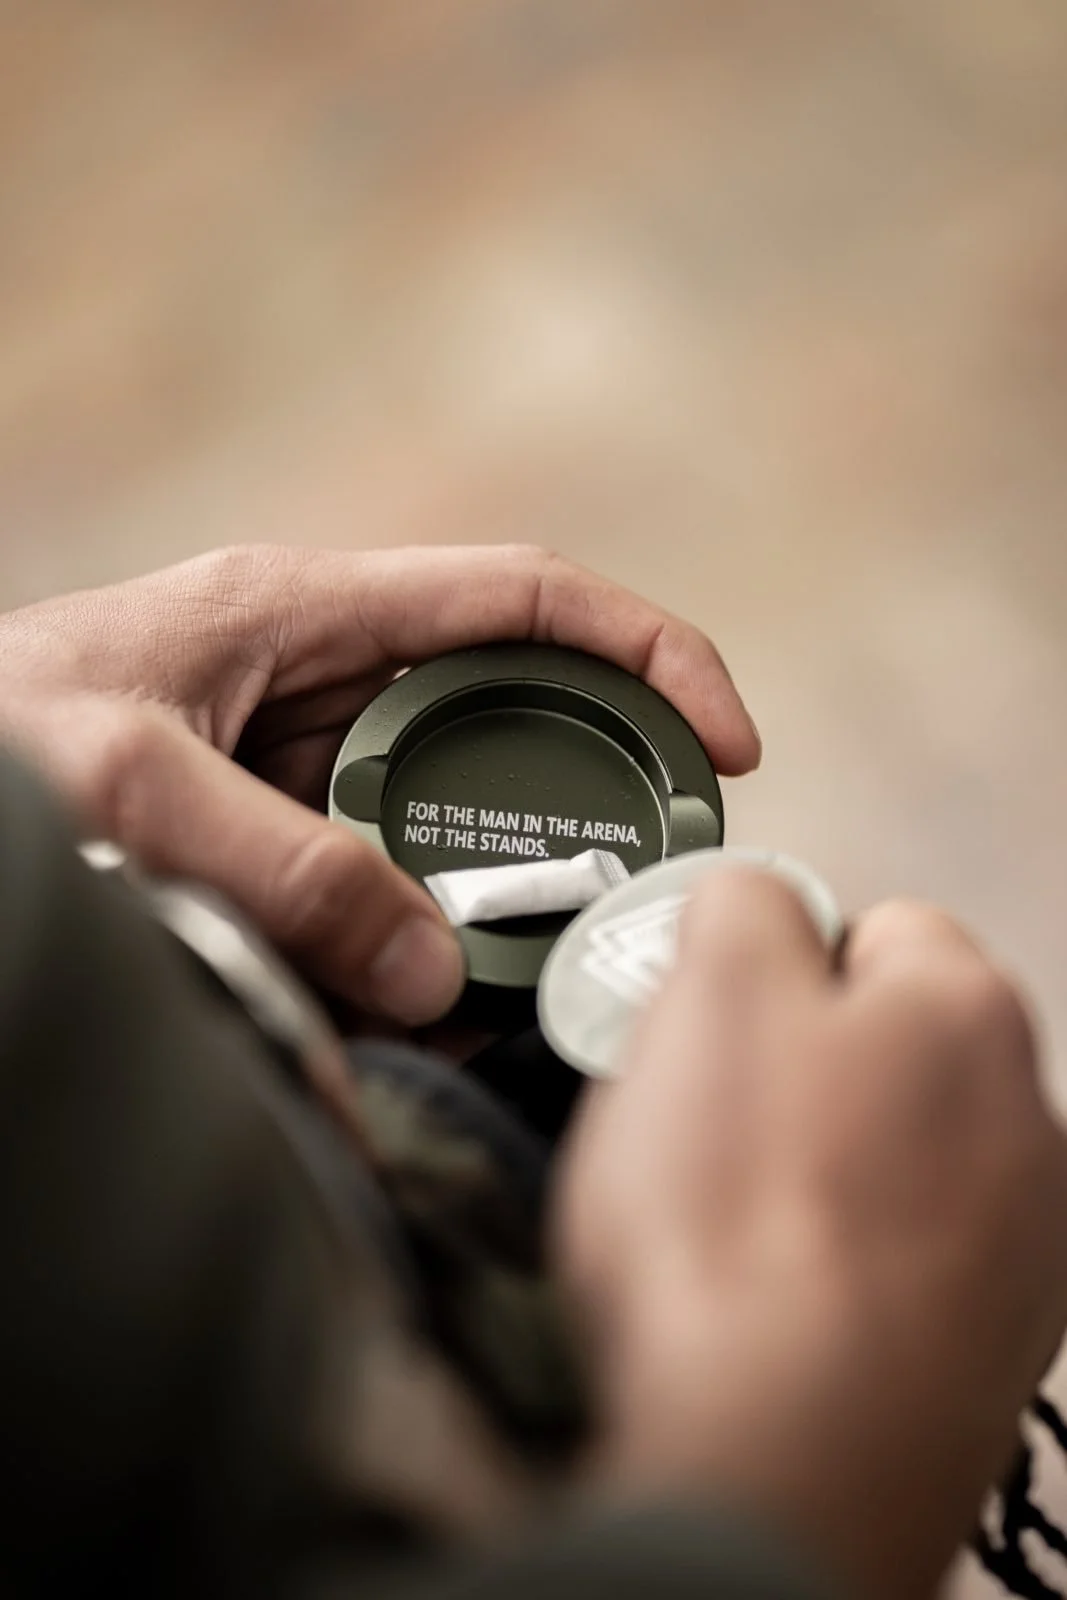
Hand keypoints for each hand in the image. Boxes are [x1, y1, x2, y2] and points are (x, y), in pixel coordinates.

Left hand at [0, 543, 758, 1023]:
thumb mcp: (127, 779)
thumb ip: (282, 865)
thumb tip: (430, 975)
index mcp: (312, 609)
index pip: (529, 600)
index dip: (651, 653)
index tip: (726, 745)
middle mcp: (328, 675)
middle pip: (512, 717)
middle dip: (591, 796)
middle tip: (645, 892)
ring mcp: (304, 755)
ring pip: (450, 816)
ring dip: (496, 897)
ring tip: (525, 984)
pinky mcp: (275, 826)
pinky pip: (378, 881)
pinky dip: (411, 946)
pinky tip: (416, 1013)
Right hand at [557, 873, 1066, 1599]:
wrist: (783, 1465)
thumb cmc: (744, 1225)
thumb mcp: (712, 995)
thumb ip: (742, 905)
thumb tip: (753, 902)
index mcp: (967, 1013)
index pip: (869, 924)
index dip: (773, 961)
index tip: (710, 1020)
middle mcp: (1026, 1123)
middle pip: (880, 1051)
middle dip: (793, 1070)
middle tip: (702, 1125)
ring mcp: (1017, 1249)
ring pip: (887, 1162)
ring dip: (817, 1174)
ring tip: (729, 1231)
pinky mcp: (986, 1353)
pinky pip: (892, 1266)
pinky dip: (837, 1270)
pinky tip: (775, 1304)